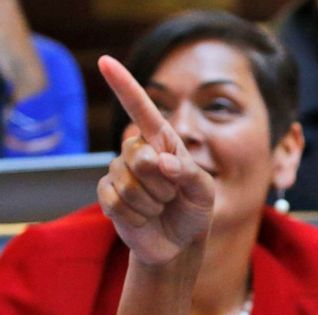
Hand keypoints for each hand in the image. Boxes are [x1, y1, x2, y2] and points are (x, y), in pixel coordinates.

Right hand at [96, 55, 214, 266]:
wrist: (179, 242)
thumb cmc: (194, 210)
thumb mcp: (204, 192)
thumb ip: (189, 173)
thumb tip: (162, 162)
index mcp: (162, 142)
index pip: (141, 110)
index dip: (124, 86)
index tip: (106, 61)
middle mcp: (137, 152)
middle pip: (138, 156)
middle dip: (162, 183)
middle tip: (171, 196)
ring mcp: (119, 172)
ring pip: (129, 182)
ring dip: (152, 203)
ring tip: (159, 207)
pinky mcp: (108, 195)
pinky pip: (116, 200)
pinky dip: (137, 215)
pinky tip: (144, 218)